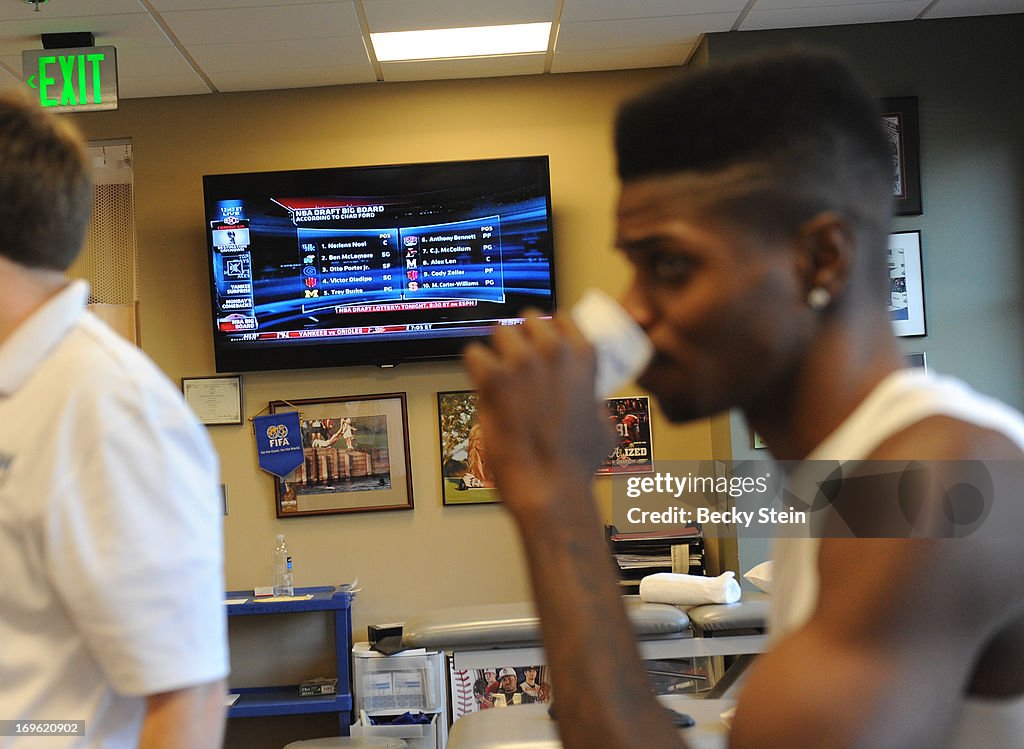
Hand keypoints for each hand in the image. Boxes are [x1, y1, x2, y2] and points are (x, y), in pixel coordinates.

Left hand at [463, 313, 614, 523]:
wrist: (550, 485)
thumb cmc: (576, 463)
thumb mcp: (604, 429)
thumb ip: (596, 408)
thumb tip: (594, 410)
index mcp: (583, 357)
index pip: (561, 318)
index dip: (547, 332)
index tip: (539, 343)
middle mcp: (553, 351)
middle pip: (527, 321)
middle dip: (520, 339)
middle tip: (515, 365)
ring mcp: (522, 361)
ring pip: (499, 333)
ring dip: (497, 352)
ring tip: (498, 377)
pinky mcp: (493, 377)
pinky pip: (473, 354)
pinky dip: (474, 369)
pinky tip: (481, 387)